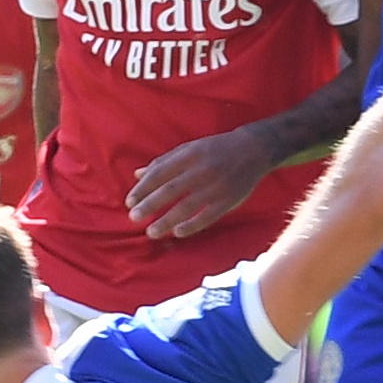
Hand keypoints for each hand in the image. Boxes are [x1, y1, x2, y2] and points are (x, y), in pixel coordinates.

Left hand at [126, 127, 277, 239]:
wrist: (253, 150)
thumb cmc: (215, 149)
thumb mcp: (188, 149)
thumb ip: (163, 162)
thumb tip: (137, 174)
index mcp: (189, 155)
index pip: (159, 173)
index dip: (143, 189)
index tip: (129, 201)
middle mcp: (201, 170)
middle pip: (170, 190)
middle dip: (149, 205)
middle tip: (134, 217)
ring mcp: (215, 186)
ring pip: (187, 207)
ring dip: (166, 221)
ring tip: (151, 232)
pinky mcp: (228, 201)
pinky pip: (207, 217)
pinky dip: (191, 226)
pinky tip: (177, 233)